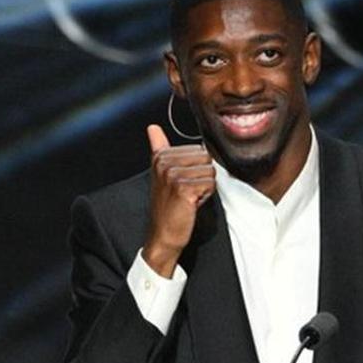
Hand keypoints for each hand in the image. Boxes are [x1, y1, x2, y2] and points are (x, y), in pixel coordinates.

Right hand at [143, 124, 214, 276]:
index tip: (182, 182)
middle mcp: (165, 163)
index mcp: (161, 157)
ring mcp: (173, 175)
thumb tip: (152, 127)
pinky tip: (192, 204)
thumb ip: (159, 148)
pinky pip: (210, 183)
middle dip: (202, 176)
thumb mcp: (161, 174)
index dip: (196, 168)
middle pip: (205, 158)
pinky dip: (206, 196)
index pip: (198, 149)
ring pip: (210, 171)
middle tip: (187, 192)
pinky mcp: (183, 189)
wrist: (164, 235)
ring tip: (189, 198)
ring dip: (204, 187)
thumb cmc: (167, 206)